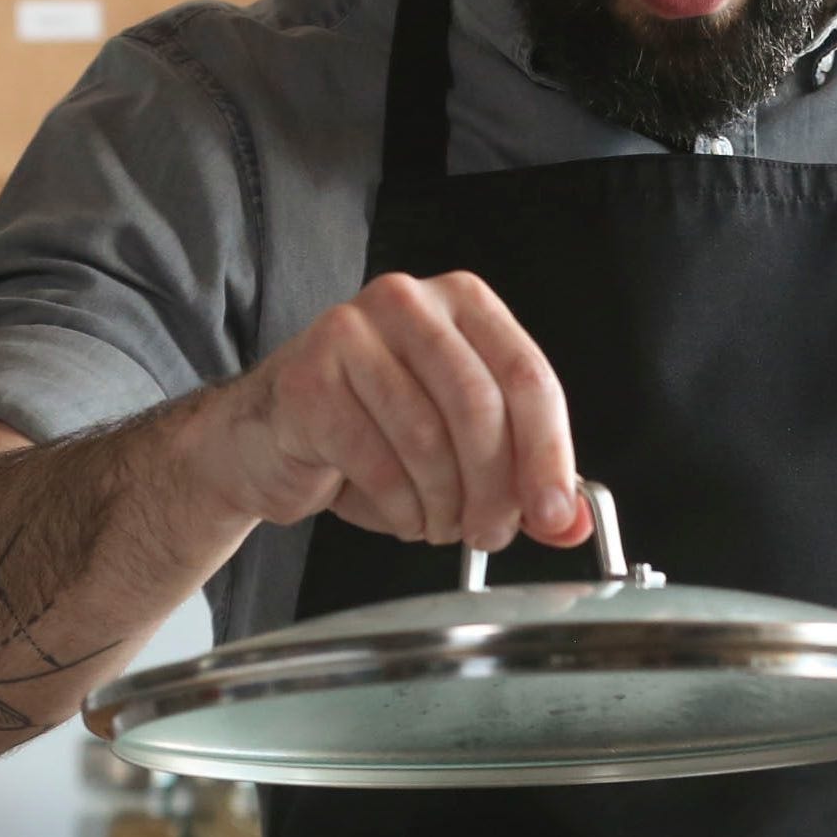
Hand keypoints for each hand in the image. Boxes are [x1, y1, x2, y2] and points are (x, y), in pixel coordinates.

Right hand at [190, 272, 588, 550]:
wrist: (266, 438)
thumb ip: (520, 477)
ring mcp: (351, 332)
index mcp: (463, 303)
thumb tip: (569, 522)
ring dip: (444, 504)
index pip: (528, 377)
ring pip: (428, 438)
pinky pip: (377, 461)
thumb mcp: (459, 447)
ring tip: (441, 525)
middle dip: (494, 489)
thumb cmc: (370, 430)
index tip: (552, 515)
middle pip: (480, 406)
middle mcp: (409, 302)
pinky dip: (401, 507)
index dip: (549, 454)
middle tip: (491, 534)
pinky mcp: (309, 378)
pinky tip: (404, 516)